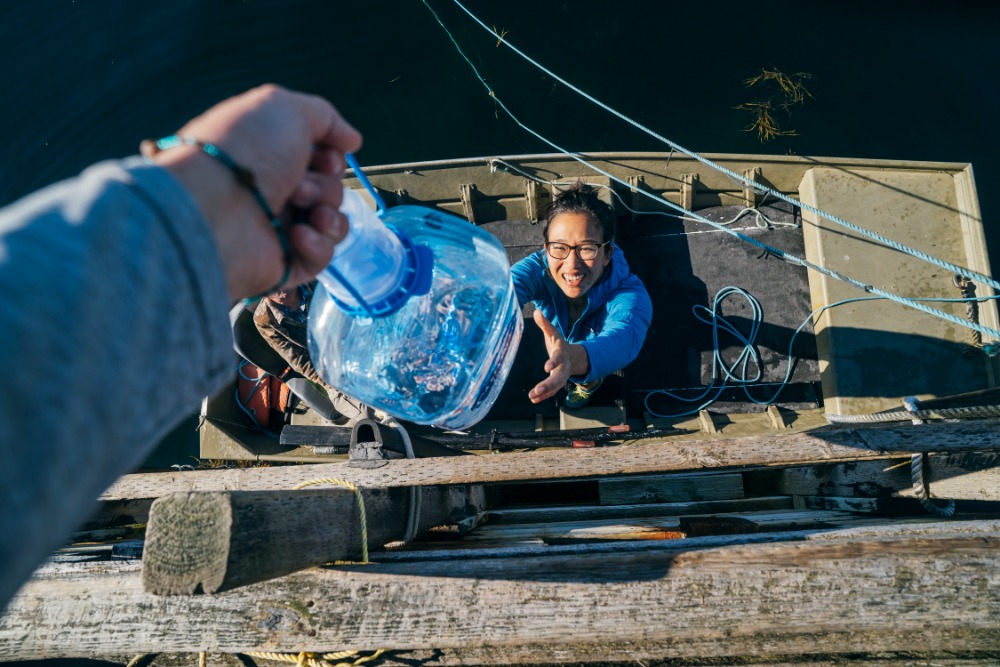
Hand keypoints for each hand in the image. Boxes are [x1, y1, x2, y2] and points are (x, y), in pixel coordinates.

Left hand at [146, 84, 361, 300]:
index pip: (319, 159)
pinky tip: (297, 235)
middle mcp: (271, 190)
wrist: (213, 208)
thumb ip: (324, 117)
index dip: (331, 157)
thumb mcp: (284, 109)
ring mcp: (277, 227)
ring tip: (301, 209)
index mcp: (267, 156)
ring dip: (327, 212)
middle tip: (299, 185)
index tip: (325, 156)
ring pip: (332, 221)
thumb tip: (352, 139)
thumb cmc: (244, 152)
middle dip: (324, 184)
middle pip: (330, 188)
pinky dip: (318, 243)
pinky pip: (323, 255)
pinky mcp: (284, 262)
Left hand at [528, 309, 588, 402]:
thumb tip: (537, 311)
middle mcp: (563, 367)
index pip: (558, 358)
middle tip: (537, 390)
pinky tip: (533, 399)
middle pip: (558, 378)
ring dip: (544, 393)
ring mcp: (561, 377)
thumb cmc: (559, 344)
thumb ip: (545, 324)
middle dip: (548, 385)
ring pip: (555, 387)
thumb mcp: (553, 333)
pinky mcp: (557, 384)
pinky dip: (543, 396)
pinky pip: (551, 392)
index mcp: (561, 353)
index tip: (546, 367)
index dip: (553, 362)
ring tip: (533, 396)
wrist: (572, 357)